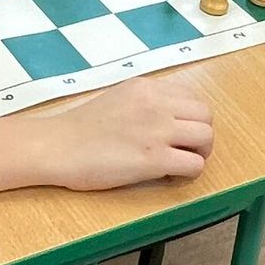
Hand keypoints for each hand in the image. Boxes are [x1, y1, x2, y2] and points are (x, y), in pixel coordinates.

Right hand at [44, 78, 213, 189]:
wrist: (58, 146)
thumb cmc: (81, 127)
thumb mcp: (118, 98)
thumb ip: (145, 101)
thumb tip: (168, 115)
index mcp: (147, 87)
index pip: (192, 97)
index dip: (190, 119)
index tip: (177, 133)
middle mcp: (156, 103)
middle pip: (206, 116)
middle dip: (200, 135)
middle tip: (183, 150)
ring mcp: (157, 130)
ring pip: (206, 138)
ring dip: (198, 154)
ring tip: (178, 163)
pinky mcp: (154, 158)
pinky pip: (195, 165)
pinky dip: (187, 174)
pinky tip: (167, 176)